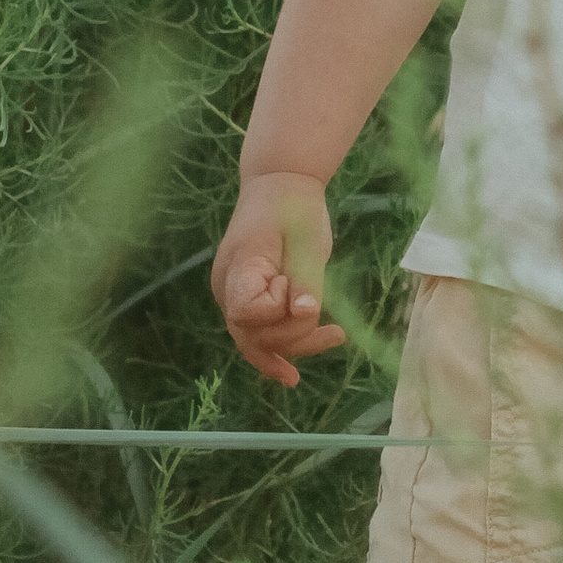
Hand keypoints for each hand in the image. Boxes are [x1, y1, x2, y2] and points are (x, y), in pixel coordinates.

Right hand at [212, 170, 345, 387]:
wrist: (278, 186)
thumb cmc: (292, 208)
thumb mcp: (307, 241)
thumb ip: (305, 280)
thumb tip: (305, 314)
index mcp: (238, 268)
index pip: (246, 312)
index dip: (276, 311)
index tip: (295, 287)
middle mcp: (228, 289)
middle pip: (253, 335)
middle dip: (294, 336)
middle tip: (333, 327)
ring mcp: (234, 298)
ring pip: (257, 342)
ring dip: (294, 347)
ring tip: (334, 338)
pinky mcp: (248, 303)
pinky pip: (257, 336)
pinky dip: (274, 355)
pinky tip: (290, 376)